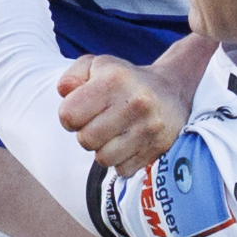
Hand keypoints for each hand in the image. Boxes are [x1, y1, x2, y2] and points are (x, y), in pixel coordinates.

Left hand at [57, 52, 193, 175]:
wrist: (172, 91)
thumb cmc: (124, 80)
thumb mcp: (96, 66)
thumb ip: (72, 76)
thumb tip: (64, 91)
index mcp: (115, 80)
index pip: (69, 115)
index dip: (69, 115)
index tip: (81, 110)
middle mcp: (135, 103)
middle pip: (86, 140)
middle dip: (86, 133)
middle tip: (99, 122)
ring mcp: (149, 128)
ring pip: (104, 159)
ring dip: (103, 149)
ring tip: (113, 133)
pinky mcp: (158, 148)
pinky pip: (123, 169)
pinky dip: (121, 160)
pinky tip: (128, 143)